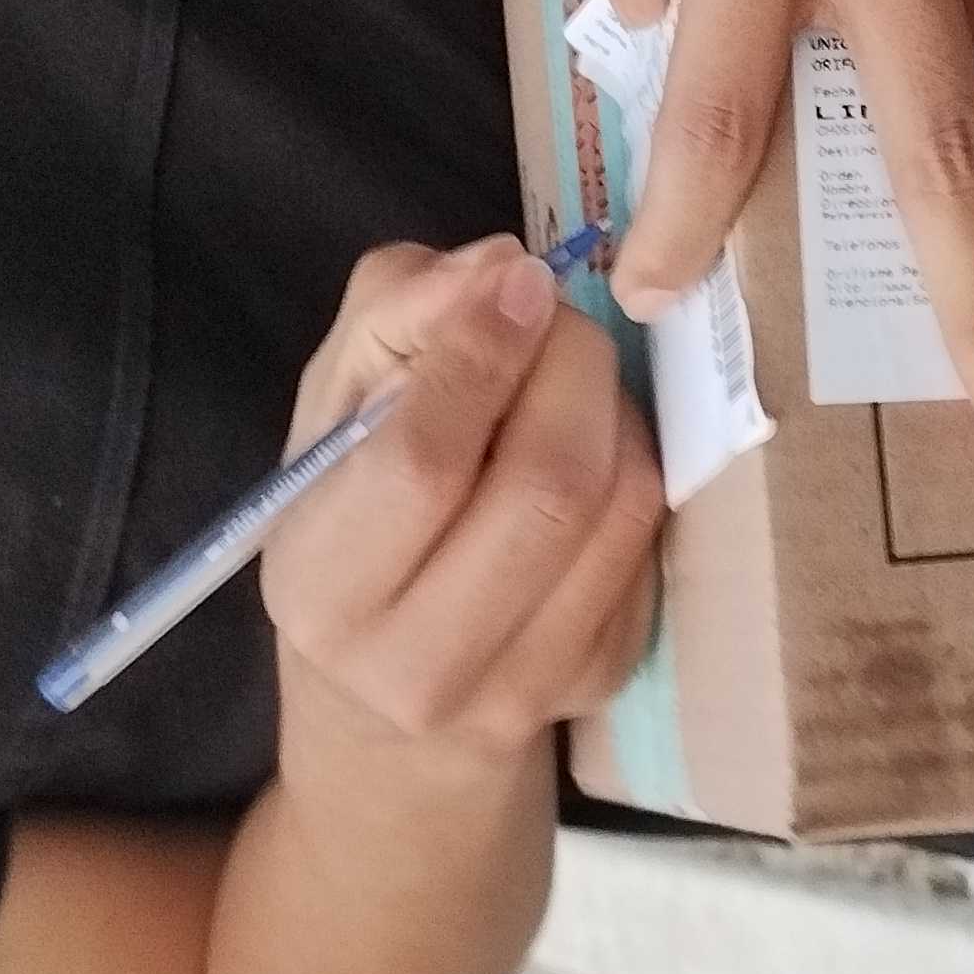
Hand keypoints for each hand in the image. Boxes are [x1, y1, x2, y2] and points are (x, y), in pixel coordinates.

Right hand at [259, 237, 664, 764]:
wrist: (387, 708)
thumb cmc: (348, 523)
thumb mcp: (332, 413)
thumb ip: (395, 315)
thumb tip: (501, 265)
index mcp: (322, 584)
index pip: (421, 459)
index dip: (483, 353)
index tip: (522, 275)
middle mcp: (415, 661)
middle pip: (546, 483)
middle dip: (569, 366)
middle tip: (554, 319)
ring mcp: (519, 689)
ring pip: (618, 507)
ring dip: (614, 410)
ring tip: (572, 382)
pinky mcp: (601, 683)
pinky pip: (651, 544)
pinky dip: (637, 468)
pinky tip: (594, 453)